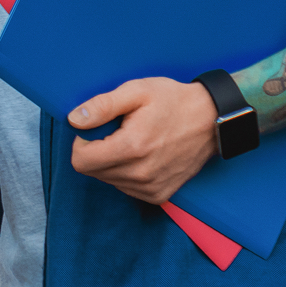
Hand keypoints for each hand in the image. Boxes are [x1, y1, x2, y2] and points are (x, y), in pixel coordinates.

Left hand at [67, 77, 217, 202]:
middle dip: (97, 150)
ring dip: (112, 161)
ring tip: (135, 140)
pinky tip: (143, 154)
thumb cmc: (174, 101)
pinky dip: (126, 172)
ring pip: (108, 180)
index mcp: (132, 148)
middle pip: (92, 171)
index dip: (82, 142)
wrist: (212, 120)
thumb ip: (102, 106)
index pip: (81, 161)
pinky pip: (126, 187)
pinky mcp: (159, 195)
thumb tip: (74, 120)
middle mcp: (141, 174)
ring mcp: (151, 188)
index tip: (97, 128)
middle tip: (118, 131)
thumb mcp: (136, 91)